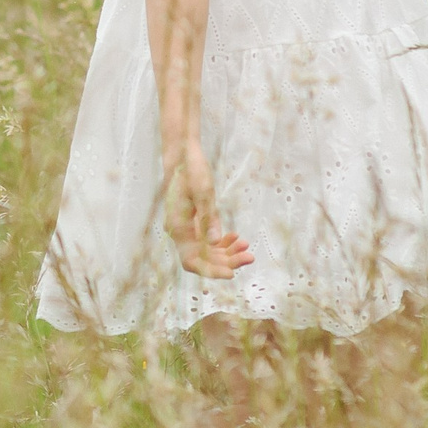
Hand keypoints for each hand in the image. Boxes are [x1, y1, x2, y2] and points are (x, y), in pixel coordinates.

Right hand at [163, 143, 253, 279]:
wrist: (182, 154)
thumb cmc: (191, 170)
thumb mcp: (203, 192)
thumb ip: (208, 218)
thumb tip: (215, 242)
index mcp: (177, 227)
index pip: (192, 261)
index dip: (211, 270)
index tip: (231, 274)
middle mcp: (179, 231)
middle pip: (202, 259)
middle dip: (226, 262)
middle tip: (250, 257)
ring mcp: (186, 227)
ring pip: (207, 251)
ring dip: (227, 253)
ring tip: (247, 246)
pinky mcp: (193, 221)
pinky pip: (207, 240)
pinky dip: (222, 242)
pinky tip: (236, 237)